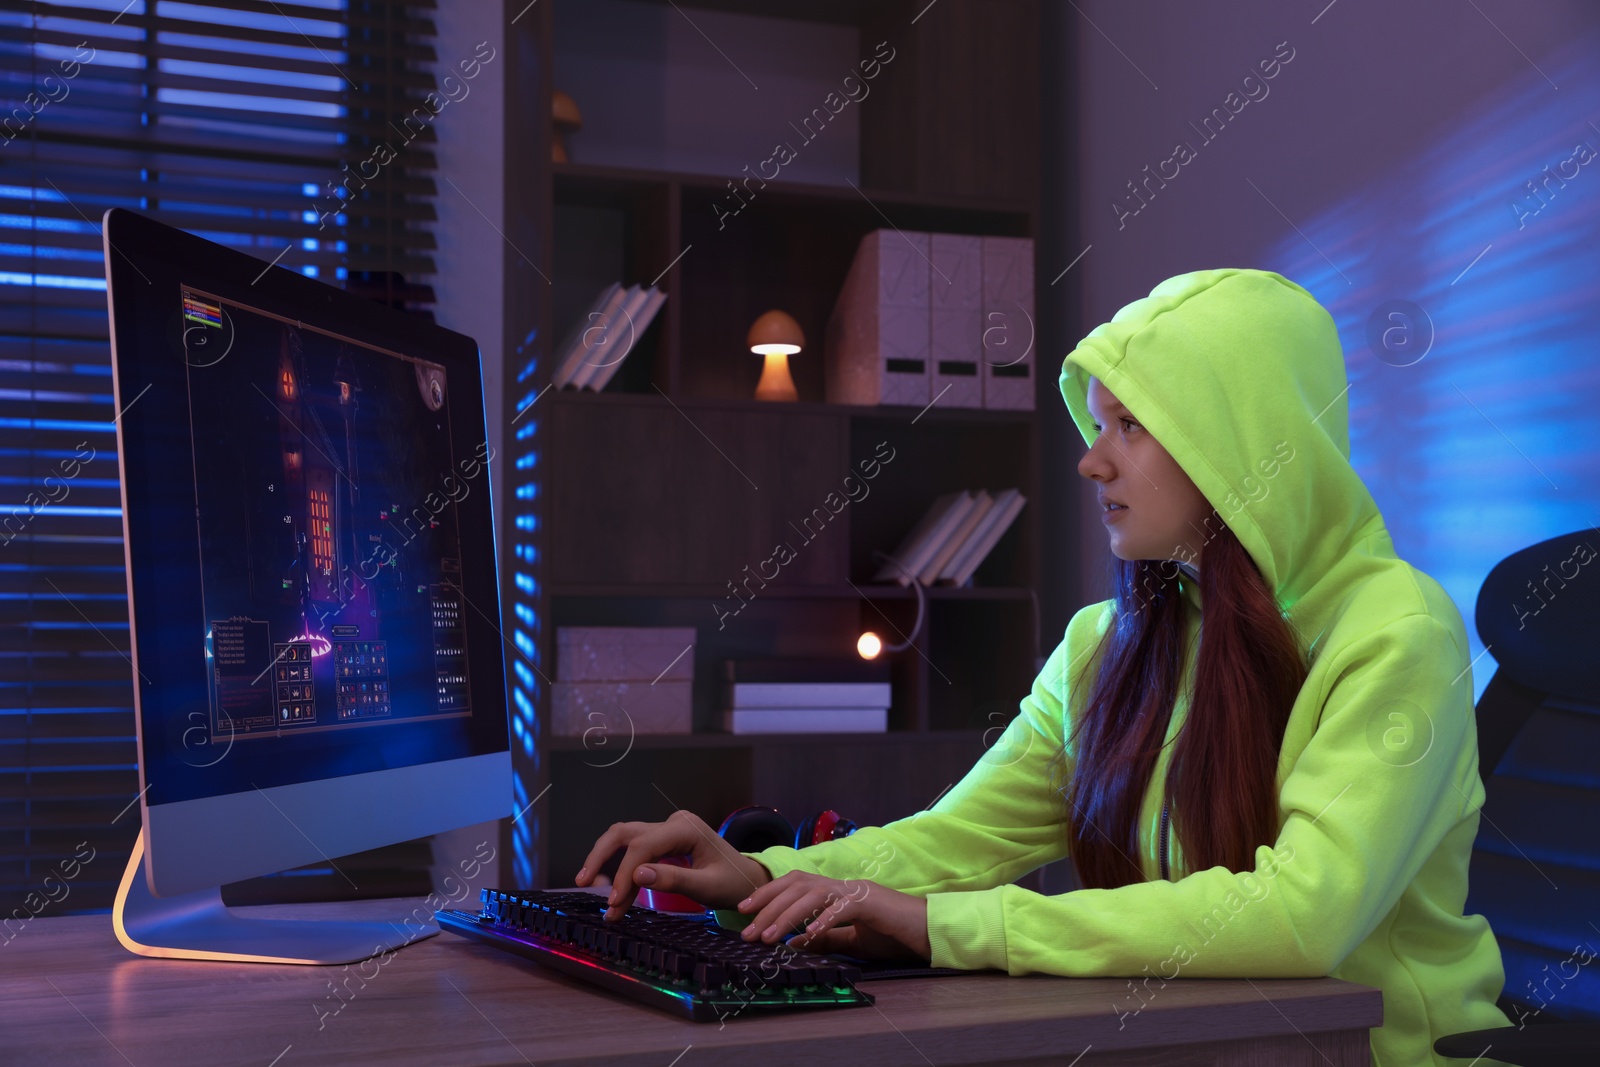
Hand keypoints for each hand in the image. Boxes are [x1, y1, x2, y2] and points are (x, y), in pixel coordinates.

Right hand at [575, 808, 772, 920]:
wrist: (749, 881)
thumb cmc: (734, 884)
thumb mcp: (708, 887)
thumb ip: (674, 880)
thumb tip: (637, 875)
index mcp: (686, 828)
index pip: (643, 845)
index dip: (624, 873)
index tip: (614, 901)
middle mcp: (674, 823)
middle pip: (626, 832)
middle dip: (601, 856)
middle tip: (583, 882)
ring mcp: (669, 830)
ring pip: (625, 839)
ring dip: (608, 863)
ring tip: (593, 890)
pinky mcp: (665, 841)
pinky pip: (636, 852)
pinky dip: (623, 871)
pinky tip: (616, 893)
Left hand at [735, 871, 930, 962]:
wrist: (928, 931)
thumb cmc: (892, 934)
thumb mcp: (852, 940)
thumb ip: (824, 938)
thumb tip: (792, 942)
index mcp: (835, 892)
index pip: (794, 885)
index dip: (767, 894)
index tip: (743, 911)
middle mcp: (842, 886)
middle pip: (797, 885)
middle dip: (768, 906)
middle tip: (748, 931)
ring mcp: (857, 892)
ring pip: (813, 893)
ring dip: (787, 915)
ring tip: (769, 937)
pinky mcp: (872, 904)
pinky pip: (843, 909)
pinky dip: (823, 920)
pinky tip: (807, 936)